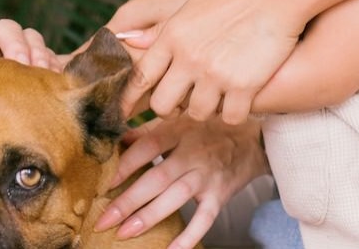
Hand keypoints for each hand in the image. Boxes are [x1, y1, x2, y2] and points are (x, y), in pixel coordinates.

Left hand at [95, 115, 268, 248]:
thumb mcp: (181, 123)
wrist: (254, 140)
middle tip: (104, 219)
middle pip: (157, 177)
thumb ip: (149, 132)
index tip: (104, 182)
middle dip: (128, 200)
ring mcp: (207, 176)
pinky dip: (189, 236)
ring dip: (149, 216)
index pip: (148, 146)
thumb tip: (116, 140)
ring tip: (124, 233)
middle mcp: (192, 153)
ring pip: (176, 197)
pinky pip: (205, 218)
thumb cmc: (209, 131)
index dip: (125, 164)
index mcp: (179, 132)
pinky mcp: (220, 194)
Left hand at [122, 0, 302, 123]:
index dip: (128, 98)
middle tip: (181, 102)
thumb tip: (128, 41)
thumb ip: (162, 30)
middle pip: (162, 104)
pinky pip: (229, 117)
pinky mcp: (244, 86)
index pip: (140, 76)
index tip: (125, 110)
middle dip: (169, 109)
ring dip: (205, 109)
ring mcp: (216, 74)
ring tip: (215, 96)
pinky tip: (239, 100)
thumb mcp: (191, 6)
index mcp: (172, 37)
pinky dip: (234, 113)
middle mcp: (189, 58)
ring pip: (196, 114)